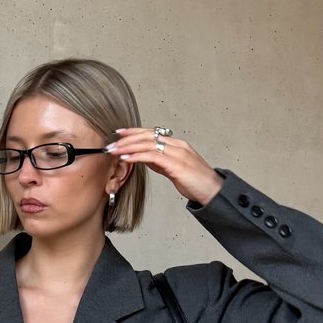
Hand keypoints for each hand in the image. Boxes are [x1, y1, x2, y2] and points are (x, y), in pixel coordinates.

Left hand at [105, 128, 223, 206]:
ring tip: (114, 151)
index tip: (119, 133)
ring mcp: (177, 153)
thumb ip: (160, 162)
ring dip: (128, 147)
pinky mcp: (176, 164)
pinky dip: (137, 156)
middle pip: (147, 136)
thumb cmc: (195, 182)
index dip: (134, 132)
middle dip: (127, 139)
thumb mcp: (174, 169)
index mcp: (176, 144)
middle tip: (111, 144)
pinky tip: (126, 158)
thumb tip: (146, 158)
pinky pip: (153, 157)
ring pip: (148, 144)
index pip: (151, 133)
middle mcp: (176, 145)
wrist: (212, 191)